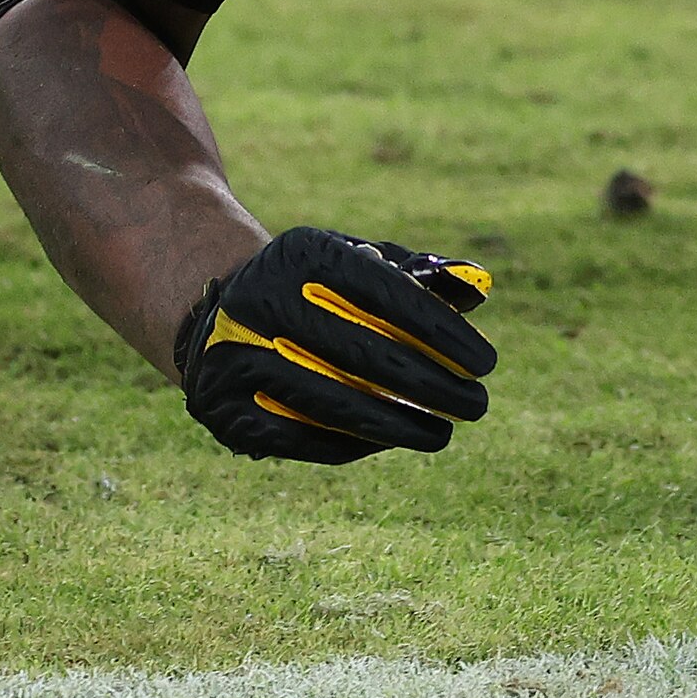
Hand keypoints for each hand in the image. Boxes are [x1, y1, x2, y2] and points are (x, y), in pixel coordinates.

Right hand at [172, 228, 497, 462]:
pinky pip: (299, 436)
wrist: (211, 312)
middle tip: (476, 405)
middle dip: (431, 385)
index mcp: (303, 254)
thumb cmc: (311, 287)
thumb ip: (419, 272)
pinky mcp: (223, 407)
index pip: (387, 295)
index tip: (485, 363)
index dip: (442, 332)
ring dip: (397, 425)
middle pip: (364, 354)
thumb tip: (479, 287)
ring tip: (442, 433)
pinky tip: (390, 441)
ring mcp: (236, 357)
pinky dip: (351, 443)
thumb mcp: (355, 260)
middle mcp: (264, 301)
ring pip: (333, 402)